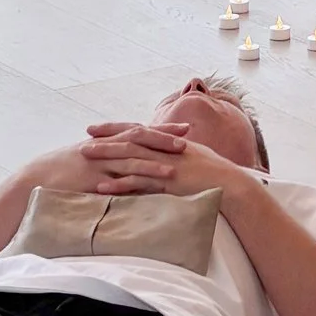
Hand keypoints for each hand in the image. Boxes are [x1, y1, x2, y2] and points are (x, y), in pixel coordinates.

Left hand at [77, 119, 250, 203]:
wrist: (230, 183)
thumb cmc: (215, 171)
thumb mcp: (194, 155)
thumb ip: (177, 151)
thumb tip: (169, 148)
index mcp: (169, 141)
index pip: (138, 130)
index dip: (117, 128)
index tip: (98, 127)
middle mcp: (164, 149)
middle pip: (129, 140)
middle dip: (106, 138)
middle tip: (84, 137)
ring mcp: (165, 164)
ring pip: (130, 157)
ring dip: (106, 156)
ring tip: (85, 157)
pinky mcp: (166, 182)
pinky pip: (138, 182)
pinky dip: (119, 184)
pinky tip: (102, 187)